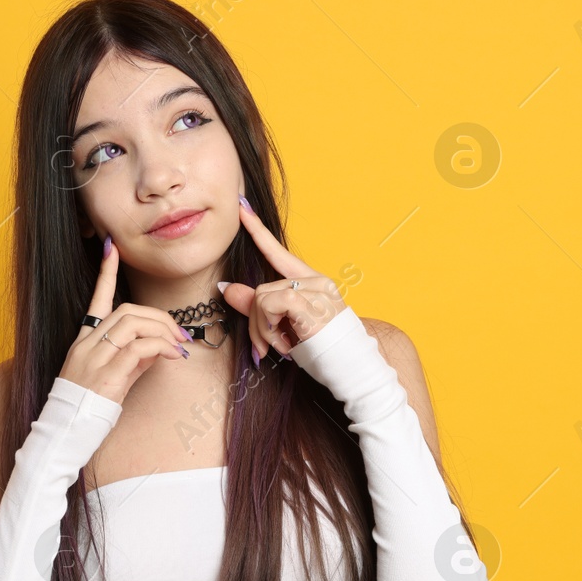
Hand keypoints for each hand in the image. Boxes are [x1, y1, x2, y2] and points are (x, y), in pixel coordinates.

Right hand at [60, 236, 192, 404]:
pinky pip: (138, 349)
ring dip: (162, 330)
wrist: (64, 434)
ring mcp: (94, 359)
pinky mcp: (106, 376)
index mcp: (84, 342)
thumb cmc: (88, 409)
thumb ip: (134, 360)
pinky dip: (161, 347)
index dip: (105, 273)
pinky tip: (173, 355)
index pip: (95, 300)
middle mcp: (86, 346)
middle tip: (179, 333)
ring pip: (132, 324)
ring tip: (178, 345)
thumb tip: (160, 347)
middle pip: (126, 310)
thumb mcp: (114, 379)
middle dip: (158, 316)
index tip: (112, 248)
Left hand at [218, 197, 347, 364]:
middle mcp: (316, 281)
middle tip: (265, 349)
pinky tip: (284, 343)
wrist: (354, 371)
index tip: (242, 209)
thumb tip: (227, 288)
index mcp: (313, 282)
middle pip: (260, 288)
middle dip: (255, 323)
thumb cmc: (323, 351)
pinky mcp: (309, 302)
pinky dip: (267, 326)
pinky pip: (270, 304)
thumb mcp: (286, 328)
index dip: (257, 231)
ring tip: (280, 349)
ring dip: (261, 329)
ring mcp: (316, 290)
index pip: (279, 252)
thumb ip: (257, 307)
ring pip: (261, 297)